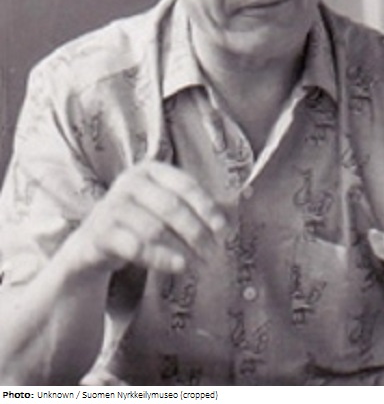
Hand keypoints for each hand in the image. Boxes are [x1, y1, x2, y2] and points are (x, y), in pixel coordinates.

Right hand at [64, 161, 226, 275]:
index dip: (208, 207)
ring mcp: (112, 205)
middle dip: (197, 232)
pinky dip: (161, 258)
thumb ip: (199, 208)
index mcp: (151, 169)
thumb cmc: (141, 222)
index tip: (225, 230)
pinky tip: (179, 267)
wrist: (95, 243)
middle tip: (215, 254)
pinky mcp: (100, 231)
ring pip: (156, 228)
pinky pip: (135, 246)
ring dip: (183, 249)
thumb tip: (237, 211)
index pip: (186, 185)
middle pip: (172, 207)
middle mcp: (129, 181)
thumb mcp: (167, 208)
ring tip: (200, 264)